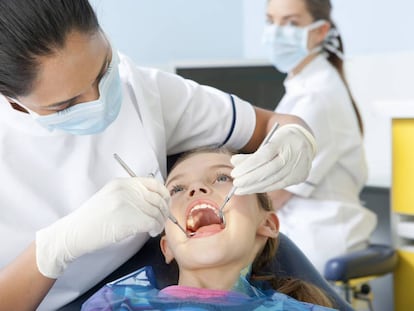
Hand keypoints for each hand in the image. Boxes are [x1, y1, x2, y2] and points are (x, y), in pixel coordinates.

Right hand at [35, 177, 169, 277]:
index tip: (165, 204)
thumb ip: (130, 194)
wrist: (73, 233)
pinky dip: (155, 229)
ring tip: (155, 229)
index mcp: (122, 182)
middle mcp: (126, 189)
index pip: (153, 183)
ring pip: (156, 212)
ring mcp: (128, 203)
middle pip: (157, 198)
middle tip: (162, 220)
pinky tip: (151, 233)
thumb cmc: (91, 219)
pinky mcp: (129, 218)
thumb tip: (154, 200)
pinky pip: (152, 222)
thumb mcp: (110, 197)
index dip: (163, 194)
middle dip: (164, 210)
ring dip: (160, 222)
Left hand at [230, 124, 315, 194]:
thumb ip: (251, 154)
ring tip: (240, 190)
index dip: (247, 166)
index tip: (234, 173)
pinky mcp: (300, 176)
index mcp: (284, 141)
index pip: (263, 156)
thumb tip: (234, 163)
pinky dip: (265, 187)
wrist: (304, 139)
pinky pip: (280, 185)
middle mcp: (294, 154)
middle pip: (269, 170)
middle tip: (235, 184)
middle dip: (250, 179)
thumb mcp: (267, 141)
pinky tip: (253, 189)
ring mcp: (299, 166)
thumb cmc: (280, 140)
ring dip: (255, 187)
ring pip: (274, 180)